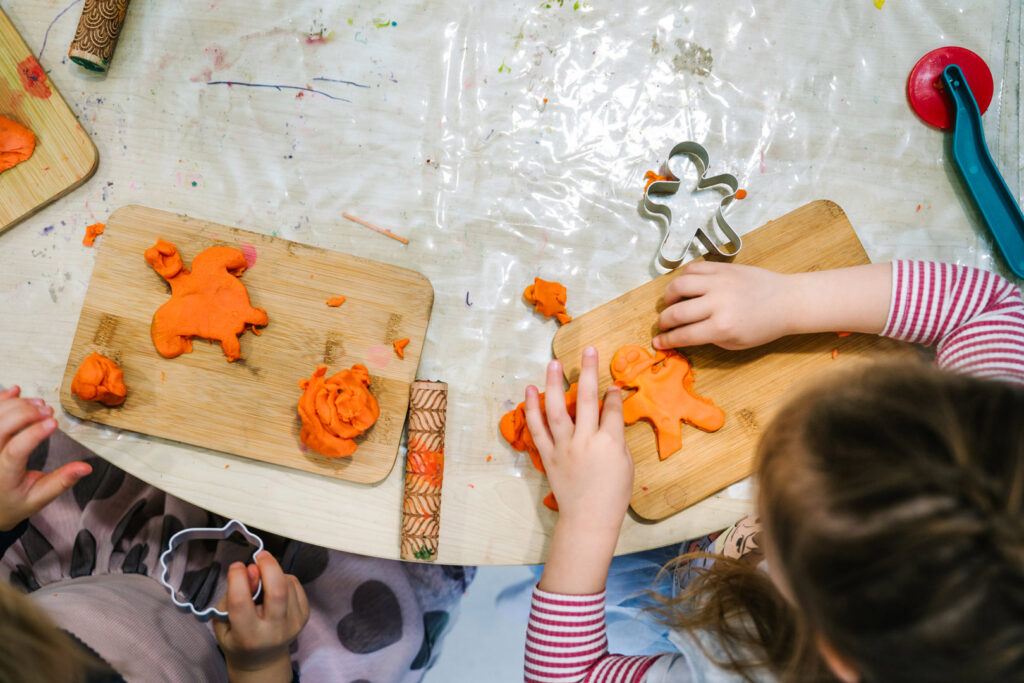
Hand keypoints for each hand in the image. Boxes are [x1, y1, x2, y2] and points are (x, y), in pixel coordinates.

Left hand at [0, 386, 90, 530]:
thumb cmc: (14, 501)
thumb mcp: (39, 498)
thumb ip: (61, 482)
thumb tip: (86, 468)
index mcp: (3, 476)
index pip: (15, 451)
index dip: (33, 435)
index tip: (54, 423)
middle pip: (0, 428)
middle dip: (25, 414)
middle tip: (48, 410)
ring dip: (15, 404)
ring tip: (38, 403)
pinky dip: (1, 399)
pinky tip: (15, 391)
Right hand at [214, 551, 309, 682]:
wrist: (262, 659)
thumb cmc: (237, 638)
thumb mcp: (223, 622)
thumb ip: (233, 597)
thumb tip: (252, 570)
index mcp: (248, 636)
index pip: (242, 602)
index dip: (238, 578)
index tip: (236, 566)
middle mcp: (274, 631)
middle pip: (277, 590)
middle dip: (268, 566)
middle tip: (260, 555)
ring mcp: (293, 623)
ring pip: (287, 584)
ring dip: (274, 573)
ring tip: (262, 579)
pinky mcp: (304, 615)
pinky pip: (295, 585)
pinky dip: (284, 578)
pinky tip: (274, 586)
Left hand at [528, 348, 633, 594]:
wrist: (588, 518)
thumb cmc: (613, 493)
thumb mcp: (626, 463)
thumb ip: (617, 435)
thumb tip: (610, 411)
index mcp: (610, 443)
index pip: (612, 409)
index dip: (613, 394)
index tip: (612, 384)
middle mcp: (585, 441)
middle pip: (585, 399)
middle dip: (588, 372)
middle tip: (588, 350)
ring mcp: (564, 447)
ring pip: (557, 409)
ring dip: (554, 383)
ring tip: (553, 363)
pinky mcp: (548, 455)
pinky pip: (537, 428)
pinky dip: (532, 408)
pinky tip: (530, 390)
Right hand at [654, 261, 795, 349]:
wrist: (787, 301)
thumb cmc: (763, 327)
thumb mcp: (736, 343)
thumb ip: (709, 338)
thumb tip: (685, 333)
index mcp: (722, 327)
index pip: (684, 335)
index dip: (667, 340)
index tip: (657, 342)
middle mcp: (718, 303)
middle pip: (676, 312)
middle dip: (663, 322)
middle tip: (662, 325)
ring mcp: (719, 282)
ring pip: (679, 285)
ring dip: (668, 297)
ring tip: (671, 303)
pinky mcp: (722, 268)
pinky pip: (693, 268)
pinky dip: (683, 278)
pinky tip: (685, 287)